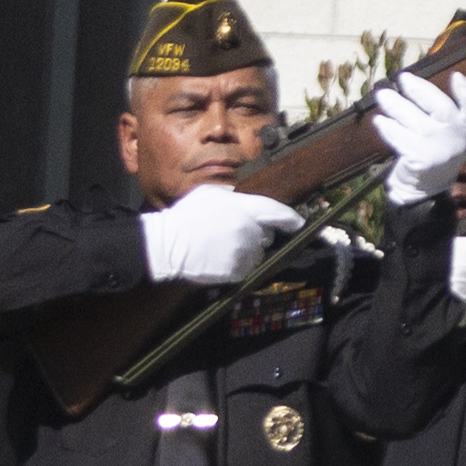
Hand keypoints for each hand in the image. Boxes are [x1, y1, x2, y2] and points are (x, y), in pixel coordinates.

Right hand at [139, 185, 303, 281]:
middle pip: (267, 235)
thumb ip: (234, 198)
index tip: (298, 223)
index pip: (277, 212)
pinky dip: (238, 264)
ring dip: (246, 250)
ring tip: (221, 245)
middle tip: (233, 232)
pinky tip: (219, 257)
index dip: (290, 219)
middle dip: (257, 234)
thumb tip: (247, 203)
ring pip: (257, 253)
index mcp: (244, 208)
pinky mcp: (238, 271)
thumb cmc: (186, 217)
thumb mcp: (209, 194)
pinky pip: (247, 268)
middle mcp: (250, 231)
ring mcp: (245, 253)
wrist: (168, 245)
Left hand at [375, 71, 465, 204]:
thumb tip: (410, 81)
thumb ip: (438, 110)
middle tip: (402, 78)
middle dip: (420, 90)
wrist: (426, 189)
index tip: (456, 77)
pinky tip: (379, 121)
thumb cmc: (434, 151)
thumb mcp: (447, 132)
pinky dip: (388, 128)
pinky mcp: (421, 160)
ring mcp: (439, 151)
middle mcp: (457, 140)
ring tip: (382, 95)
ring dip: (395, 105)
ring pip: (414, 120)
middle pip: (440, 108)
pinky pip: (400, 138)